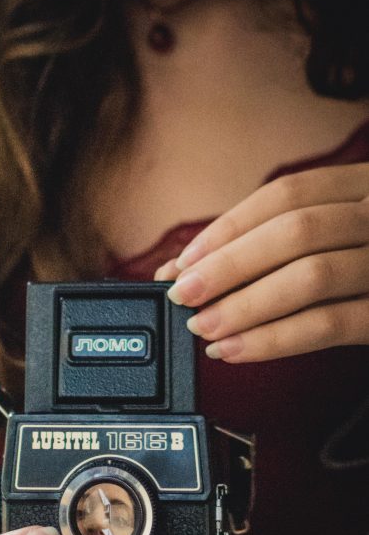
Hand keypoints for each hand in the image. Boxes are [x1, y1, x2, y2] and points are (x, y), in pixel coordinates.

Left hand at [154, 162, 368, 361]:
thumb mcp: (344, 233)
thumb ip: (281, 241)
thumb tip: (189, 266)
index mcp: (367, 185)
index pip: (286, 194)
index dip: (228, 228)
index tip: (184, 260)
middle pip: (294, 231)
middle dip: (228, 265)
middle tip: (184, 294)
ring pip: (311, 277)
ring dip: (246, 305)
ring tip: (204, 327)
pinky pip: (331, 324)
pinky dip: (275, 339)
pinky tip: (237, 349)